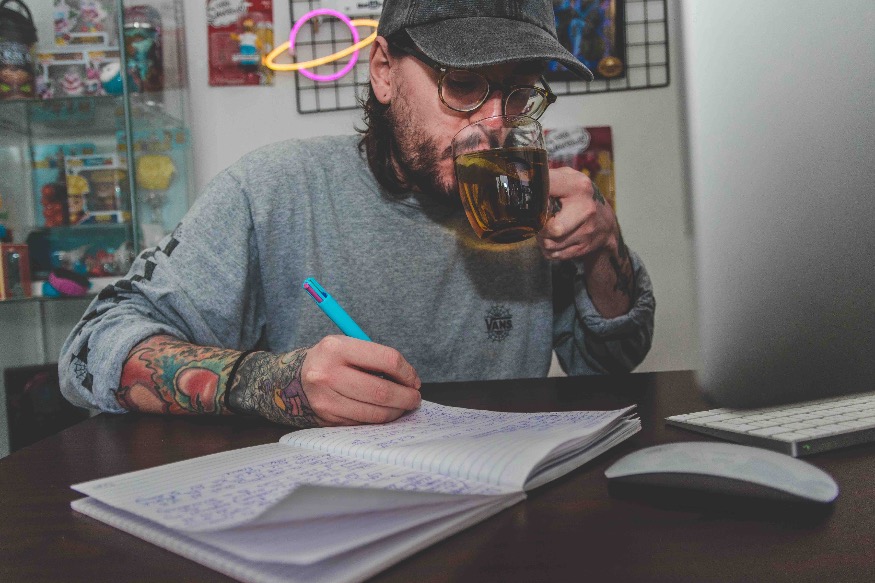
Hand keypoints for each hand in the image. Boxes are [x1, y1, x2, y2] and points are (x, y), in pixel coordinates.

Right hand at [300, 336, 421, 424]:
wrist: (290, 380)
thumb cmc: (329, 361)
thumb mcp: (346, 346)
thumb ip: (376, 359)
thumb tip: (409, 380)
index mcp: (336, 348)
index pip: (386, 359)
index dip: (407, 372)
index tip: (414, 379)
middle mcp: (327, 374)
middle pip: (381, 391)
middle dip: (406, 397)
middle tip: (415, 398)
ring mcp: (326, 399)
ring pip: (374, 412)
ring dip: (396, 412)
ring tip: (403, 406)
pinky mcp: (327, 419)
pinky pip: (363, 422)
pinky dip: (378, 419)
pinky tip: (383, 412)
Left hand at [537, 167, 620, 261]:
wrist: (605, 221)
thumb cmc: (578, 197)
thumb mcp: (567, 179)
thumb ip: (547, 177)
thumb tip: (520, 176)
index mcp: (578, 186)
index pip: (546, 192)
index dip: (533, 199)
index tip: (529, 200)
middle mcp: (585, 208)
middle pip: (552, 228)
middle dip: (539, 227)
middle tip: (539, 221)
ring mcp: (587, 230)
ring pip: (549, 244)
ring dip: (542, 240)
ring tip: (546, 230)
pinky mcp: (584, 247)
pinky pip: (555, 255)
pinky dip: (549, 250)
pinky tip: (553, 240)